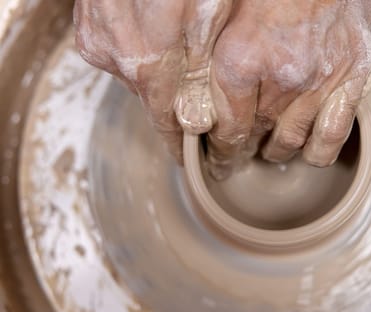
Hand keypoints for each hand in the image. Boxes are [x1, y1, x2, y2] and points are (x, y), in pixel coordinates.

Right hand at [73, 0, 231, 161]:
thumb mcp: (210, 22)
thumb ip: (201, 76)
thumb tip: (197, 122)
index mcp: (148, 63)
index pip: (166, 122)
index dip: (179, 142)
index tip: (189, 160)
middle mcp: (116, 56)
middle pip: (152, 98)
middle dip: (174, 97)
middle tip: (197, 86)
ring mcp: (98, 37)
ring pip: (136, 72)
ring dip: (157, 68)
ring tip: (177, 42)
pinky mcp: (89, 23)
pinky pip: (119, 50)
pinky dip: (140, 47)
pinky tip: (155, 27)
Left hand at [207, 0, 370, 177]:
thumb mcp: (223, 13)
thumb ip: (206, 57)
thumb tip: (190, 102)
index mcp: (240, 60)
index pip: (225, 128)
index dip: (218, 149)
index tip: (215, 157)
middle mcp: (281, 77)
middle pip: (255, 136)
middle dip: (241, 151)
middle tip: (235, 157)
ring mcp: (321, 81)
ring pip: (290, 142)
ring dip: (275, 151)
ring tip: (269, 149)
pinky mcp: (354, 79)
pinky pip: (332, 137)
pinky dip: (315, 152)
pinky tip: (306, 151)